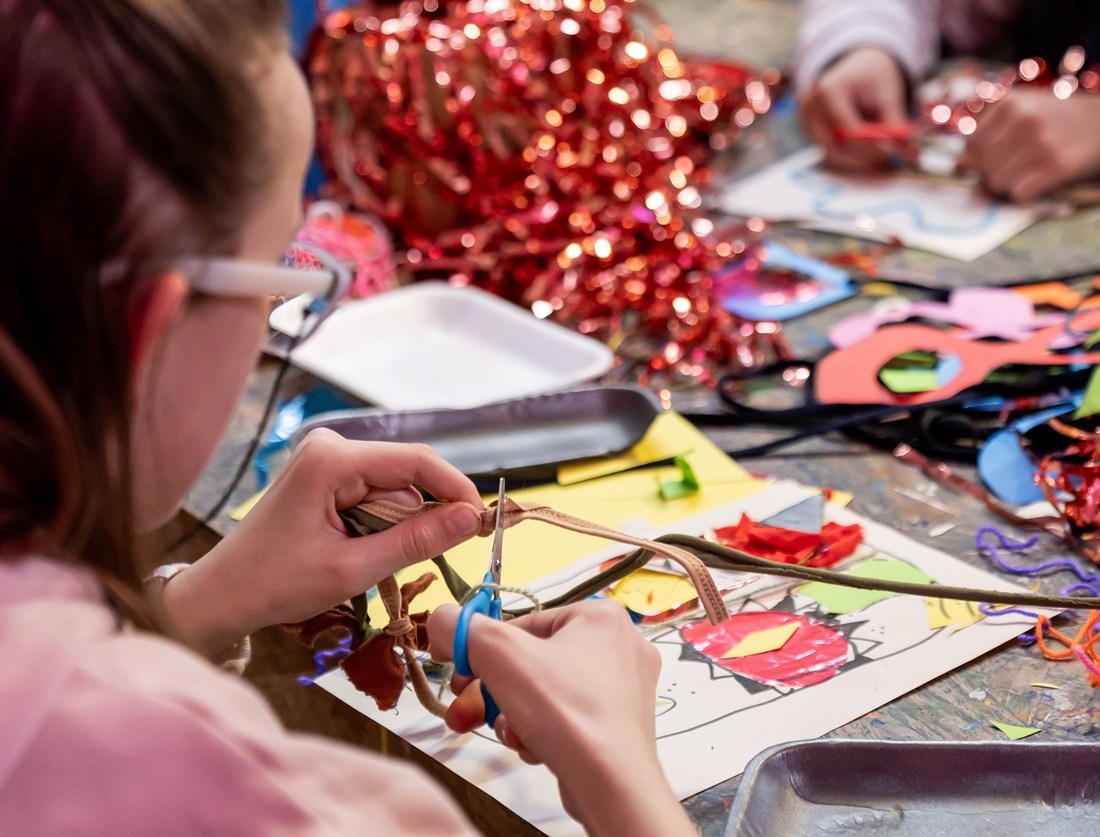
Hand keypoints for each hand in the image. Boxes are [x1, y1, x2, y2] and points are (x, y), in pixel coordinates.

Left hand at [162, 429, 483, 654]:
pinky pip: (374, 494)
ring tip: (370, 561)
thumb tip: (472, 518)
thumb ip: (415, 541)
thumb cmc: (275, 585)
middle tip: (428, 558)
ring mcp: (326, 458)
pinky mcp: (325, 475)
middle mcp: (330, 446)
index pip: (416, 462)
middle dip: (424, 516)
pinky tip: (361, 550)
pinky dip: (381, 524)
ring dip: (398, 525)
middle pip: (406, 475)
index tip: (484, 523)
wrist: (220, 595)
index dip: (456, 490)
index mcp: (332, 459)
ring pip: (394, 488)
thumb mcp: (353, 569)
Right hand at [428, 601, 694, 836]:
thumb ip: (463, 629)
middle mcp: (621, 645)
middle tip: (465, 711)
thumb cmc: (564, 711)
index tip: (459, 676)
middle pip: (534, 661)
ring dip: (515, 714)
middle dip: (495, 691)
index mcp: (600, 615)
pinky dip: (543, 730)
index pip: (524, 624)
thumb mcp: (499, 654)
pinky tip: (533, 747)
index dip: (483, 650)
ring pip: (547, 692)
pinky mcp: (621, 724)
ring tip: (509, 735)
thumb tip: (442, 619)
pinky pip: (567, 716)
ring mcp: (625, 687)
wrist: (611, 784)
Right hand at [800, 46, 910, 170]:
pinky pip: (830, 152)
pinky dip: (850, 156)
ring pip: (832, 154)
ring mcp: (806, 120)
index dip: (871, 146)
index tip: (893, 152)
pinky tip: (867, 150)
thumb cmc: (873, 76)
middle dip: (863, 157)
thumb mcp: (889, 92)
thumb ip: (894, 122)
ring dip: (857, 159)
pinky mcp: (810, 131)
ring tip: (880, 153)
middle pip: (835, 147)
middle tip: (888, 158)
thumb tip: (902, 149)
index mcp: (829, 90)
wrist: (858, 66)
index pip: (848, 130)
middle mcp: (811, 107)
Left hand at [959, 88, 1099, 201]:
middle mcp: (1023, 119)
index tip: (993, 157)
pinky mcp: (1056, 166)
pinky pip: (1018, 193)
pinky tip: (1036, 180)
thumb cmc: (1056, 118)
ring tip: (1024, 172)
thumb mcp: (1022, 106)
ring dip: (1006, 184)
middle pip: (982, 165)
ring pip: (995, 182)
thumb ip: (987, 128)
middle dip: (990, 172)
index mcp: (1009, 102)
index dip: (978, 156)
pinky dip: (1023, 193)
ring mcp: (1040, 143)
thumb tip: (958, 165)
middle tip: (1011, 168)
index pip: (971, 144)